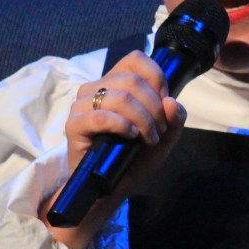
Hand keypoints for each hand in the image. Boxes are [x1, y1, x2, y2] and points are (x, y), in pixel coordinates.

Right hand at [41, 50, 186, 244]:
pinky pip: (100, 116)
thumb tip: (172, 102)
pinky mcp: (74, 125)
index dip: (157, 78)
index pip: (135, 59)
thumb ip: (175, 120)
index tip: (165, 103)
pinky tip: (131, 137)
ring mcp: (82, 105)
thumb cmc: (133, 158)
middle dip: (154, 107)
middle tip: (159, 131)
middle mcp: (97, 88)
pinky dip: (122, 125)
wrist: (109, 189)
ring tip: (148, 138)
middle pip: (132, 80)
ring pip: (120, 97)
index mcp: (116, 82)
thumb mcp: (164, 138)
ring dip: (143, 119)